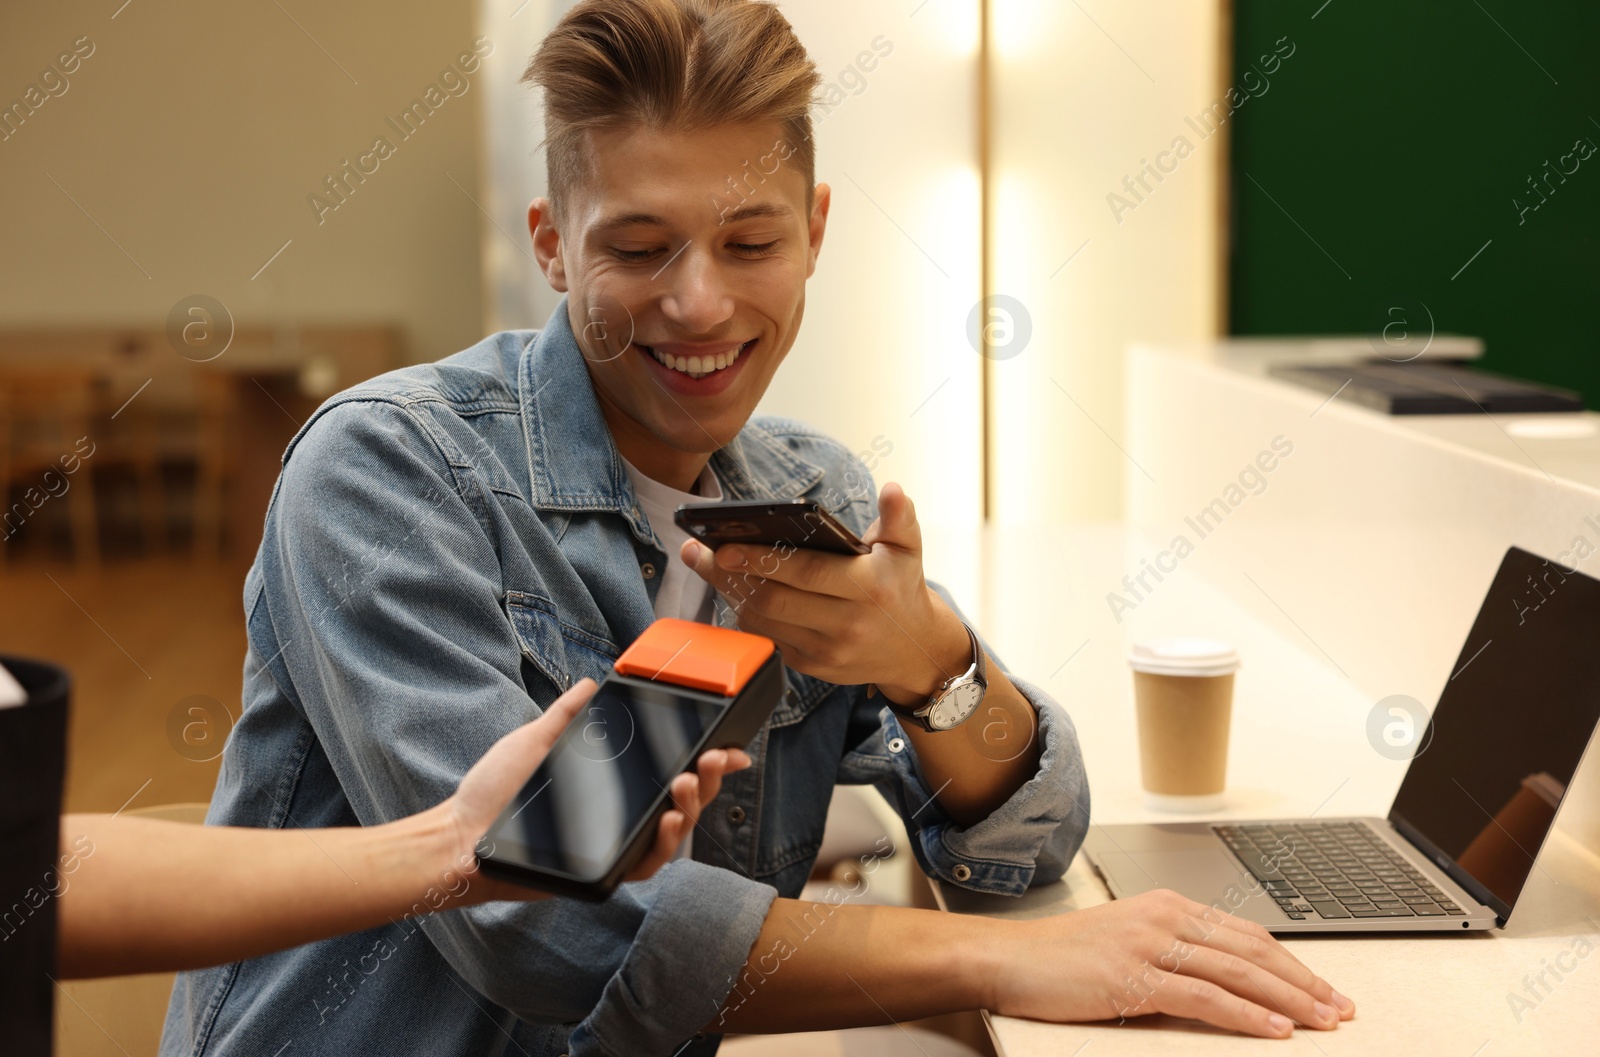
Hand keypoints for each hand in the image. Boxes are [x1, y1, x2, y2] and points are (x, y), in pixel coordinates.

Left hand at [443, 678, 752, 900]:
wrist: (460, 835)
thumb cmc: (493, 792)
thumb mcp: (534, 742)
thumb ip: (566, 716)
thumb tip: (591, 685)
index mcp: (614, 784)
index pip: (669, 770)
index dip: (707, 761)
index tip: (732, 744)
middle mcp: (621, 815)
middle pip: (684, 799)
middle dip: (709, 777)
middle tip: (713, 757)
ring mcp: (615, 843)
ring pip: (672, 832)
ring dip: (691, 808)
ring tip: (688, 783)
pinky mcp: (603, 870)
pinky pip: (646, 864)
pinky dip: (663, 845)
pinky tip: (668, 822)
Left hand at [683, 481, 967, 702]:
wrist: (914, 651)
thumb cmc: (902, 589)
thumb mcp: (909, 548)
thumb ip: (900, 517)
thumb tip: (892, 489)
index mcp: (869, 588)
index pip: (806, 572)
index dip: (762, 560)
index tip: (726, 545)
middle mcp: (846, 624)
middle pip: (774, 600)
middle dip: (730, 576)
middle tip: (699, 552)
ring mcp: (827, 651)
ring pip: (764, 621)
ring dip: (730, 594)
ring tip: (708, 566)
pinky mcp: (812, 667)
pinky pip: (768, 638)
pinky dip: (746, 614)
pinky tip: (733, 591)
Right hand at [986, 890, 1354, 1038]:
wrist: (1009, 958)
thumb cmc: (1061, 957)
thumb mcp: (1125, 941)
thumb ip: (1171, 950)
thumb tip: (1221, 982)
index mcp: (1166, 905)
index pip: (1245, 932)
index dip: (1290, 961)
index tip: (1322, 987)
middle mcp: (1164, 916)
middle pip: (1252, 949)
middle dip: (1304, 981)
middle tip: (1340, 1008)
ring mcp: (1151, 944)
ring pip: (1238, 972)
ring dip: (1288, 1000)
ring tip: (1322, 1022)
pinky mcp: (1136, 976)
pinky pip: (1205, 997)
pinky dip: (1246, 1016)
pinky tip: (1273, 1031)